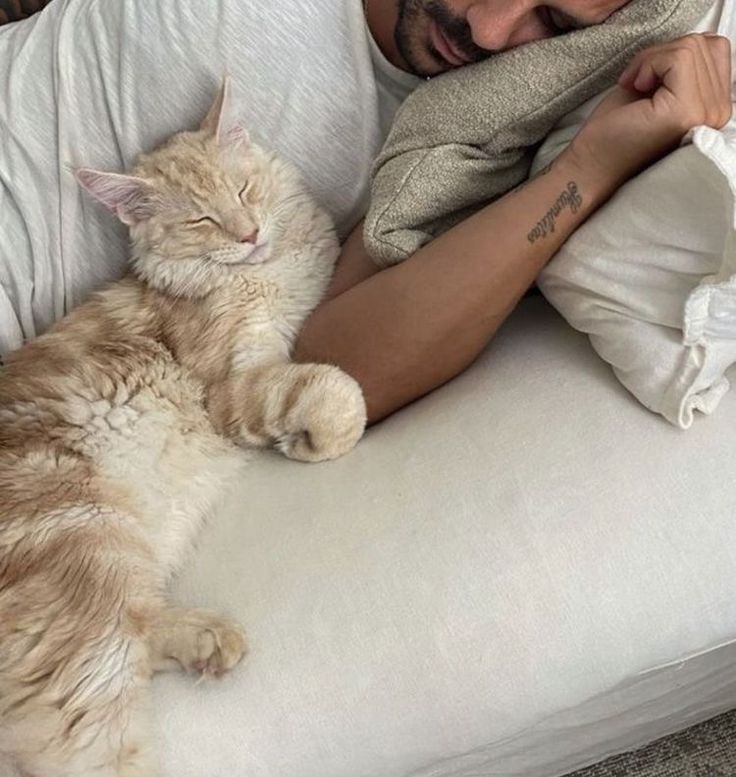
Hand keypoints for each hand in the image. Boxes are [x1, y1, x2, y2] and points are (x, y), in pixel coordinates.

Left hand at [567, 33, 732, 187]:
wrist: (593, 166)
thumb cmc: (616, 131)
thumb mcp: (659, 88)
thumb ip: (686, 67)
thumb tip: (693, 42)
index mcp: (716, 108)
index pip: (716, 50)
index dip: (673, 54)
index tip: (645, 78)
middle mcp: (718, 113)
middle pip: (705, 46)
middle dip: (661, 54)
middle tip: (635, 82)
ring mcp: (705, 113)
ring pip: (693, 48)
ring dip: (652, 59)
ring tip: (634, 86)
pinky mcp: (686, 110)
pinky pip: (680, 57)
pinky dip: (649, 62)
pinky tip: (634, 86)